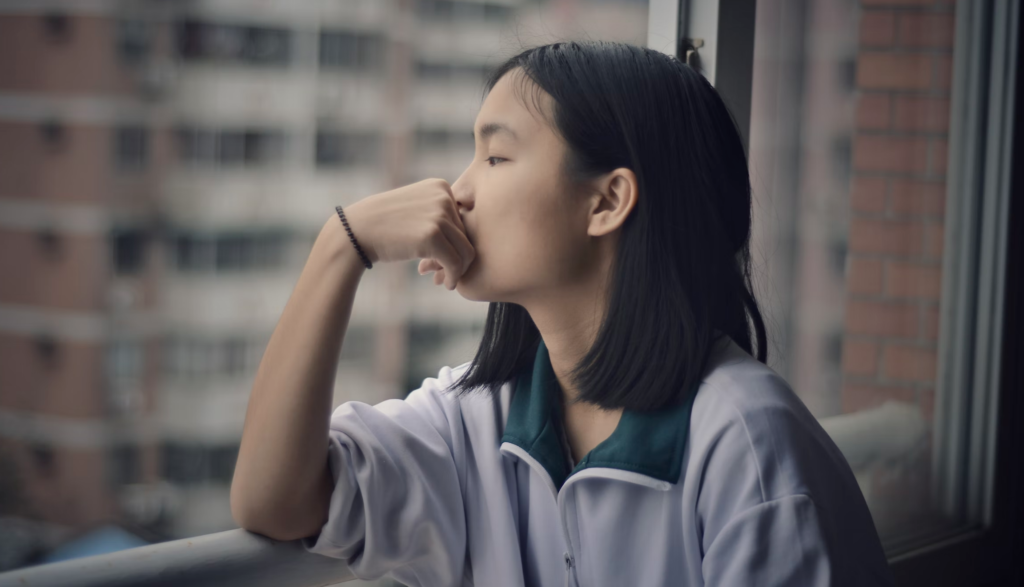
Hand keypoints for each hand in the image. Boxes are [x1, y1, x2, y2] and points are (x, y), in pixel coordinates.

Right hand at [342, 178, 474, 290]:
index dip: (456, 243)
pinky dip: (453, 276)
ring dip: (457, 270)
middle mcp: (443, 197)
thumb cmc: (385, 225)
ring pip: (466, 251)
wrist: (356, 231)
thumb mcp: (417, 208)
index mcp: (441, 187)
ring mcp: (438, 215)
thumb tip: (471, 243)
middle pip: (467, 236)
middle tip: (443, 274)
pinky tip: (445, 284)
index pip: (464, 221)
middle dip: (457, 258)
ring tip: (445, 280)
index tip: (443, 259)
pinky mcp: (432, 235)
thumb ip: (441, 217)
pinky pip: (455, 263)